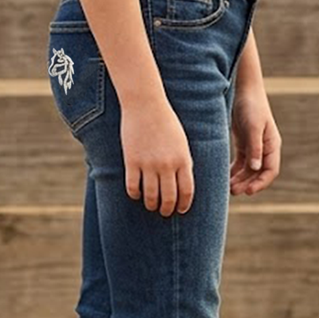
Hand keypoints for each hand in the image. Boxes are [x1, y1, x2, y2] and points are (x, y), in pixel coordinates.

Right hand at [121, 97, 193, 215]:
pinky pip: (132, 187)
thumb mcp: (182, 142)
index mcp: (183, 159)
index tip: (180, 210)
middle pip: (169, 198)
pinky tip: (136, 194)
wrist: (146, 105)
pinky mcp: (132, 161)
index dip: (184, 205)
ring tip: (151, 206)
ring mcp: (148, 164)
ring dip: (151, 205)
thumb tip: (183, 184)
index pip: (186, 191)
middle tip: (165, 212)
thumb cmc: (166, 122)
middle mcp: (167, 164)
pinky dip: (134, 194)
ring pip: (151, 196)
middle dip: (167, 209)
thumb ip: (184, 162)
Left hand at [230, 89, 280, 195]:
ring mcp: (255, 147)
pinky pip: (241, 163)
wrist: (244, 90)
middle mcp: (265, 148)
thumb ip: (255, 147)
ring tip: (228, 188)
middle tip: (233, 192)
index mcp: (272, 145)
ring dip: (240, 180)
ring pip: (249, 170)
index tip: (249, 192)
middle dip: (248, 184)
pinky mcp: (245, 143)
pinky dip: (235, 171)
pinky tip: (225, 178)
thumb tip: (256, 169)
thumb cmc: (251, 106)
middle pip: (258, 173)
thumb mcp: (253, 126)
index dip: (261, 183)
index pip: (270, 170)